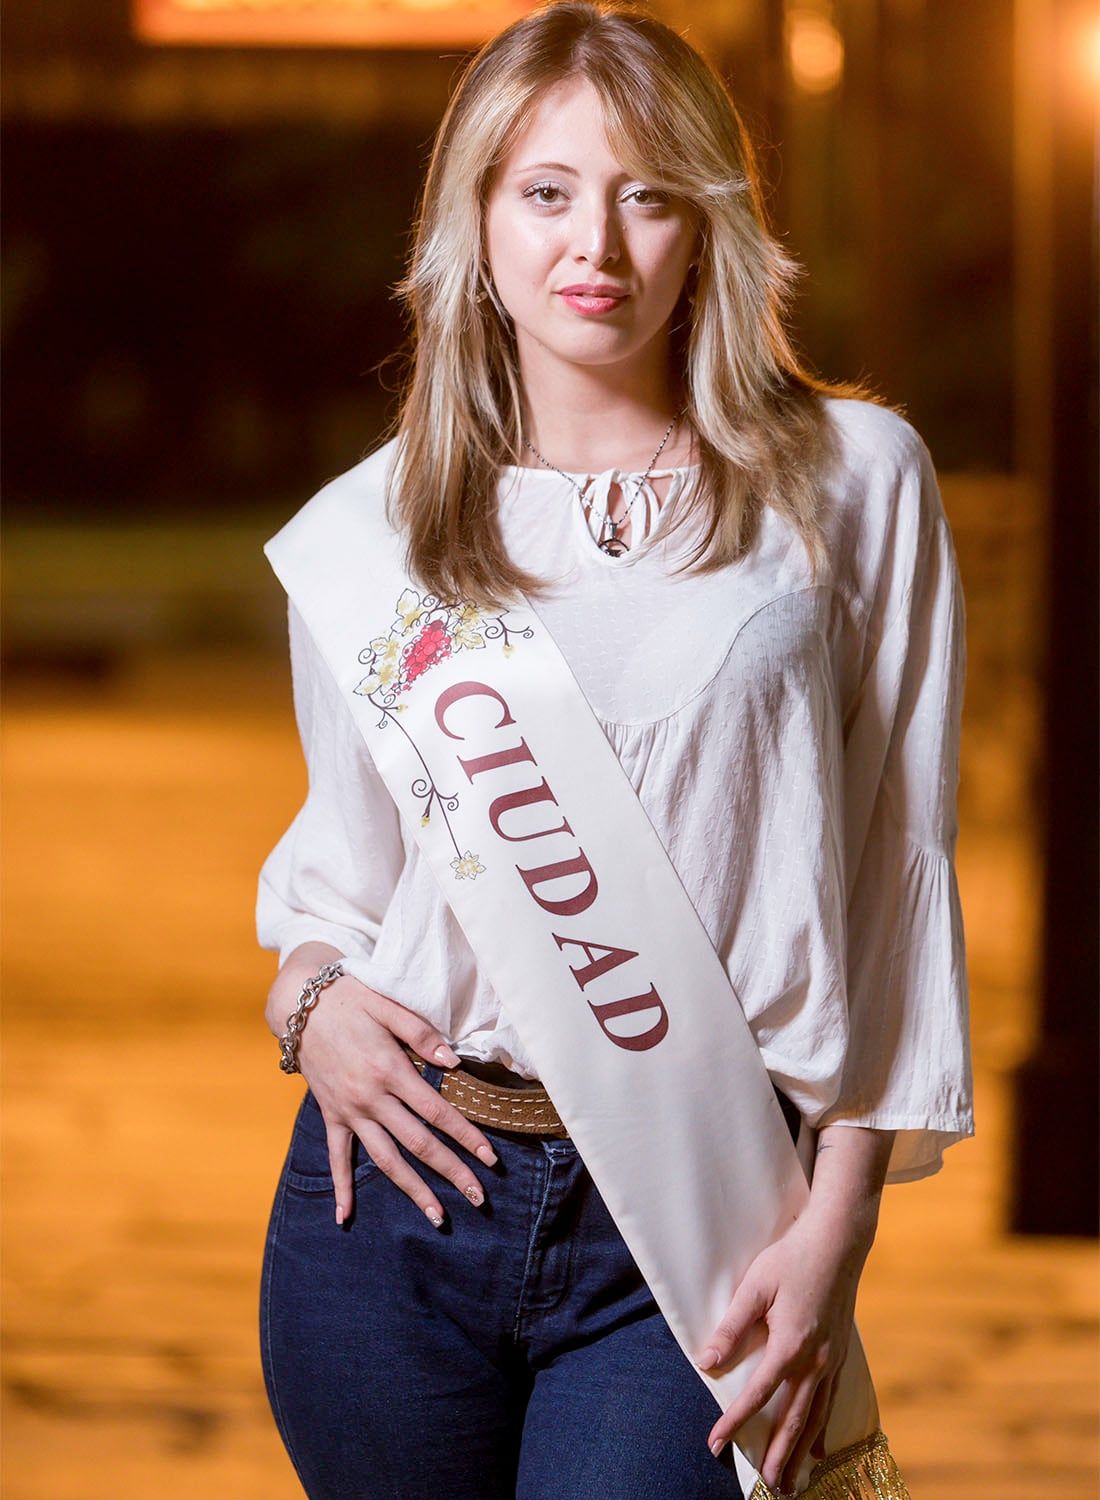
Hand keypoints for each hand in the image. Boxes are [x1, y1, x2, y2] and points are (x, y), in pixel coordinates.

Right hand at [267, 950, 498, 1227]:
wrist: (298, 1005)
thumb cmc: (350, 999)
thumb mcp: (388, 1006)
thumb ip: (421, 1034)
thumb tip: (454, 1062)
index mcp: (390, 1070)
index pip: (438, 1113)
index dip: (467, 1137)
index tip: (490, 1159)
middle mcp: (371, 1098)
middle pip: (418, 1144)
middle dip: (451, 1172)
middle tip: (479, 1198)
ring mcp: (349, 1111)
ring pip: (386, 1159)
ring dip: (413, 1190)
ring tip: (438, 1216)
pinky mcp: (331, 1115)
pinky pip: (336, 1157)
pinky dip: (341, 1188)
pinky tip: (345, 1217)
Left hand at [697, 1206, 870, 1494]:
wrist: (839, 1240)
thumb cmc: (792, 1257)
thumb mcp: (755, 1286)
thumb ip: (732, 1328)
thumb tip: (707, 1362)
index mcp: (791, 1345)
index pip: (758, 1394)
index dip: (735, 1421)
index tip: (715, 1443)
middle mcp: (816, 1360)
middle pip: (794, 1419)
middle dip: (778, 1455)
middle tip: (767, 1487)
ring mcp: (833, 1359)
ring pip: (815, 1416)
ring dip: (800, 1450)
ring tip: (791, 1482)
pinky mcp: (841, 1353)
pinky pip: (831, 1401)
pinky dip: (822, 1428)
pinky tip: (817, 1447)